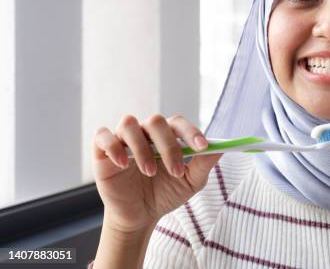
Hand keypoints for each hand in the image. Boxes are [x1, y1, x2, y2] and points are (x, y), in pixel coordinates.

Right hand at [92, 114, 221, 233]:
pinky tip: (124, 164)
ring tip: (150, 172)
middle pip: (156, 121)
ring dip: (142, 148)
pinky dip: (114, 146)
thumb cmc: (166, 193)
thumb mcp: (190, 182)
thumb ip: (203, 164)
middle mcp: (145, 132)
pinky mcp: (102, 151)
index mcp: (167, 135)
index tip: (202, 147)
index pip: (179, 123)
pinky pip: (103, 136)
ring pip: (130, 124)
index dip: (191, 132)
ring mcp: (123, 139)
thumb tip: (220, 149)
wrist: (140, 215)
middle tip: (175, 171)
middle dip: (168, 146)